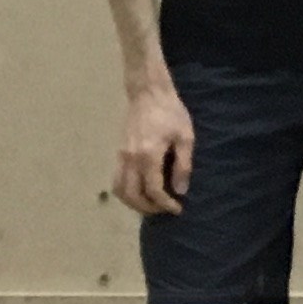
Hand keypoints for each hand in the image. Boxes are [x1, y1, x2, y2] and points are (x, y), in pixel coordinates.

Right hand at [114, 78, 192, 215]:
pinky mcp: (118, 153)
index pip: (153, 190)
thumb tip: (180, 190)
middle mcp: (130, 159)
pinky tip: (141, 191)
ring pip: (119, 190)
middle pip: (132, 195)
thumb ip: (183, 165)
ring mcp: (121, 156)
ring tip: (151, 204)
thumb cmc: (171, 113)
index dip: (165, 204)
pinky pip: (117, 179)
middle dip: (147, 208)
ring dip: (133, 202)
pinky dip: (126, 191)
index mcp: (148, 155)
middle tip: (163, 209)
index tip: (177, 209)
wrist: (147, 93)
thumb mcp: (185, 137)